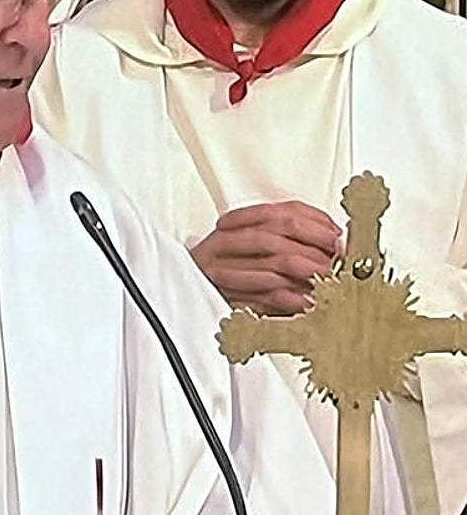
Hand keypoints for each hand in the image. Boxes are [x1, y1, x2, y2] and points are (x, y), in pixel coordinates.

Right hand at [190, 201, 341, 315]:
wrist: (178, 293)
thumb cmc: (222, 273)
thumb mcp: (247, 247)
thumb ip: (280, 238)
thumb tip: (328, 239)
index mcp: (234, 225)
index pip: (279, 212)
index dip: (312, 221)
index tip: (337, 234)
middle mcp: (224, 241)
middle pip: (278, 234)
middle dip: (313, 246)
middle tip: (336, 257)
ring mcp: (220, 267)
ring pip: (271, 262)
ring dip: (304, 270)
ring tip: (326, 277)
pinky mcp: (220, 293)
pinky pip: (259, 294)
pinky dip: (287, 298)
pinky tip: (304, 302)